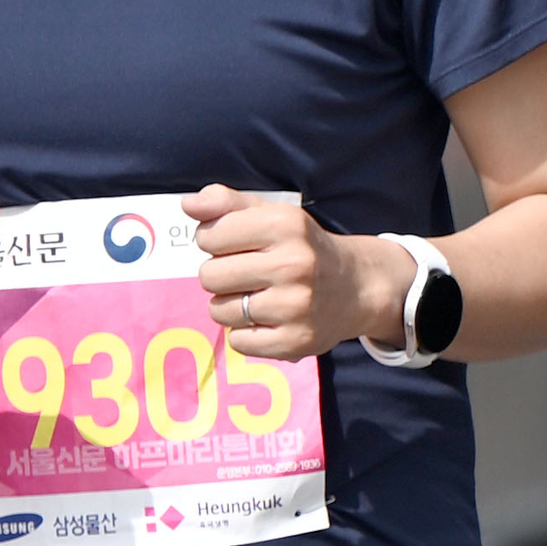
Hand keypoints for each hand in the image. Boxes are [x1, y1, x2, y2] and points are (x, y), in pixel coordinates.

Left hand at [185, 187, 398, 361]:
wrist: (358, 287)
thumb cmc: (302, 247)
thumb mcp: (272, 214)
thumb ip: (226, 204)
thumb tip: (188, 204)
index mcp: (285, 225)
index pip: (208, 238)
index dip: (214, 242)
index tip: (236, 246)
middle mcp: (294, 264)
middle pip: (209, 276)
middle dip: (220, 275)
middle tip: (247, 274)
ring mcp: (296, 306)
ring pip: (220, 311)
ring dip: (230, 305)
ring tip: (257, 297)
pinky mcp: (296, 341)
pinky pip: (238, 341)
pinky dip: (245, 333)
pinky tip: (267, 320)